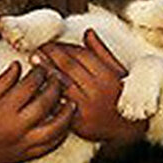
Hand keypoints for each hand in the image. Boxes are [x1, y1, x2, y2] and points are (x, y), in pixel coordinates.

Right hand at [0, 62, 73, 162]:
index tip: (43, 67)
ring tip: (70, 103)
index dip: (39, 74)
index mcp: (4, 109)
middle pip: (45, 105)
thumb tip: (19, 65)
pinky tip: (64, 126)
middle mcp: (16, 127)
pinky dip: (60, 136)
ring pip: (54, 129)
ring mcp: (22, 143)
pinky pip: (49, 147)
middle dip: (55, 89)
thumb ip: (4, 80)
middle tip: (59, 79)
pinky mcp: (25, 155)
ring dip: (65, 115)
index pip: (30, 86)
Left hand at [38, 29, 146, 146]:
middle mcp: (97, 90)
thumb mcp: (118, 72)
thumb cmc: (121, 96)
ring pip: (62, 84)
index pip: (81, 55)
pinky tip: (37, 85)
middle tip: (38, 48)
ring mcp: (87, 107)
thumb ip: (101, 52)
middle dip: (51, 55)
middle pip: (69, 67)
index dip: (64, 47)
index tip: (52, 42)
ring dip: (46, 71)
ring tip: (34, 61)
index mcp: (107, 76)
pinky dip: (47, 93)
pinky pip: (59, 104)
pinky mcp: (78, 123)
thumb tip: (88, 32)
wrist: (128, 130)